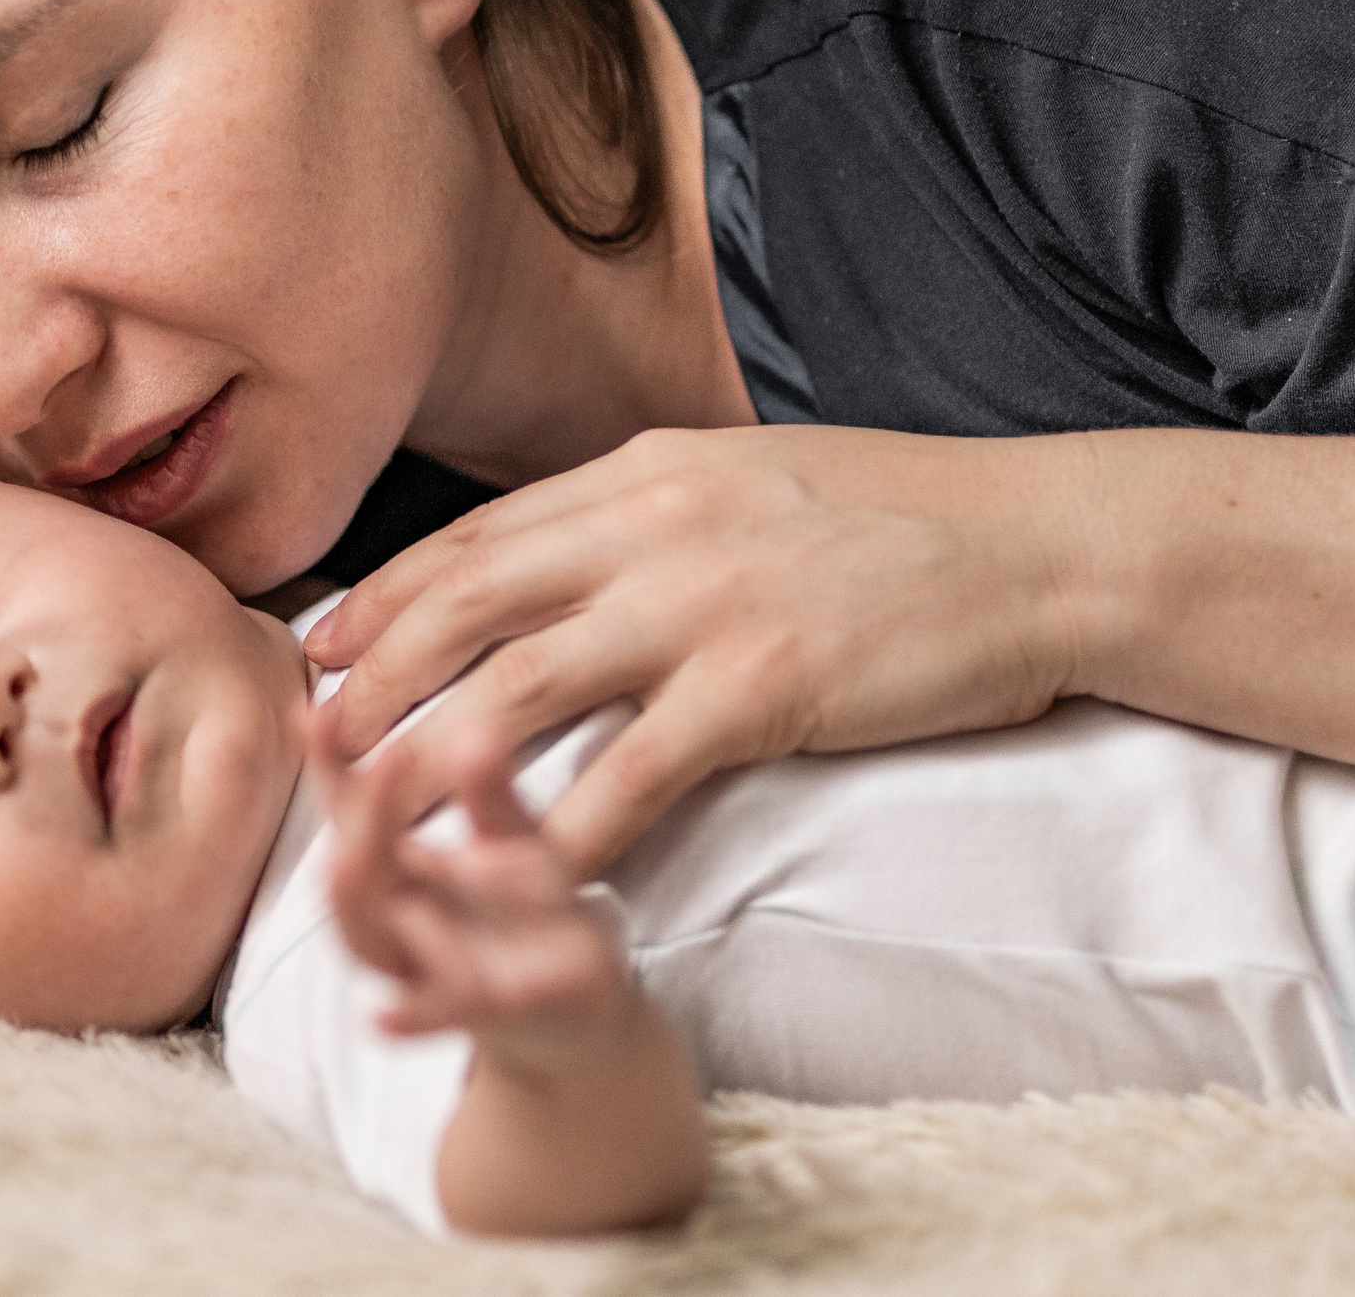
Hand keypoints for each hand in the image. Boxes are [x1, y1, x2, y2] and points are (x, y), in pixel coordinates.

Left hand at [304, 425, 1095, 871]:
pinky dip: (555, 833)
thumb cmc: (909, 520)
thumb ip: (660, 513)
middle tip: (314, 737)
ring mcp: (704, 606)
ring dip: (430, 759)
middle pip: (472, 605)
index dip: (392, 591)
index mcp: (647, 473)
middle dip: (379, 675)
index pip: (483, 535)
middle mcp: (654, 528)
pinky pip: (628, 777)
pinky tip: (506, 881)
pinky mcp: (762, 687)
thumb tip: (582, 545)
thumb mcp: (756, 480)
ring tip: (368, 817)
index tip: (328, 639)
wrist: (1040, 547)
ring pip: (521, 689)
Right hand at [309, 706, 637, 1063]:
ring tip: (342, 862)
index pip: (353, 813)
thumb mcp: (520, 843)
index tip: (315, 713)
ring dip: (358, 907)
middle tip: (377, 768)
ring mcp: (430, 971)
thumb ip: (492, 795)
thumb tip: (473, 726)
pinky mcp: (480, 1016)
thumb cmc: (535, 912)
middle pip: (357, 874)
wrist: (582, 1005)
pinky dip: (408, 1016)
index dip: (331, 767)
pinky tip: (382, 1017)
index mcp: (406, 869)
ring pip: (374, 942)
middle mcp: (401, 919)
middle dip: (359, 826)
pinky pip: (436, 1015)